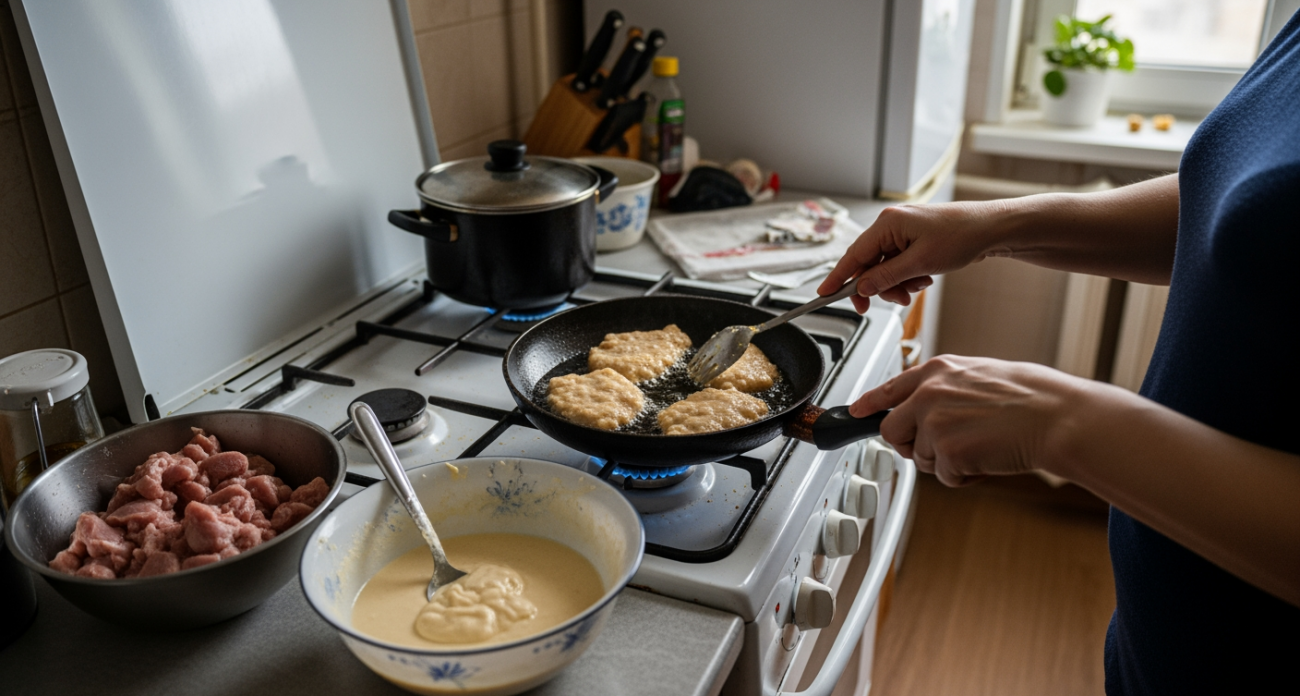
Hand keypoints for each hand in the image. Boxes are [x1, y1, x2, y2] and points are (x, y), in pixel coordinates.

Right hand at [818, 201, 1009, 312]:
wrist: (991, 230)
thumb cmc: (961, 236)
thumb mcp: (920, 263)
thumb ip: (886, 277)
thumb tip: (862, 288)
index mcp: (887, 224)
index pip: (853, 255)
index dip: (838, 277)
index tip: (824, 294)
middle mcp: (890, 225)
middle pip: (868, 264)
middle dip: (879, 286)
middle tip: (893, 301)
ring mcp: (901, 232)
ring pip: (883, 268)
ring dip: (896, 284)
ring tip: (917, 288)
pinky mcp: (912, 240)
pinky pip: (897, 264)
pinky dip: (906, 277)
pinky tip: (923, 279)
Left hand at [852, 355, 1088, 485]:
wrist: (1055, 417)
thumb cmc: (1028, 398)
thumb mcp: (977, 376)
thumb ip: (943, 389)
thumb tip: (921, 407)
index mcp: (936, 371)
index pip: (888, 390)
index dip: (868, 405)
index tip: (854, 412)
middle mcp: (928, 394)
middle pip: (892, 432)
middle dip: (913, 446)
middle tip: (945, 447)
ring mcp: (934, 422)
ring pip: (922, 458)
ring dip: (948, 462)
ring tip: (982, 445)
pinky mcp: (946, 451)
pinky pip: (944, 476)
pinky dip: (965, 476)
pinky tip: (987, 458)